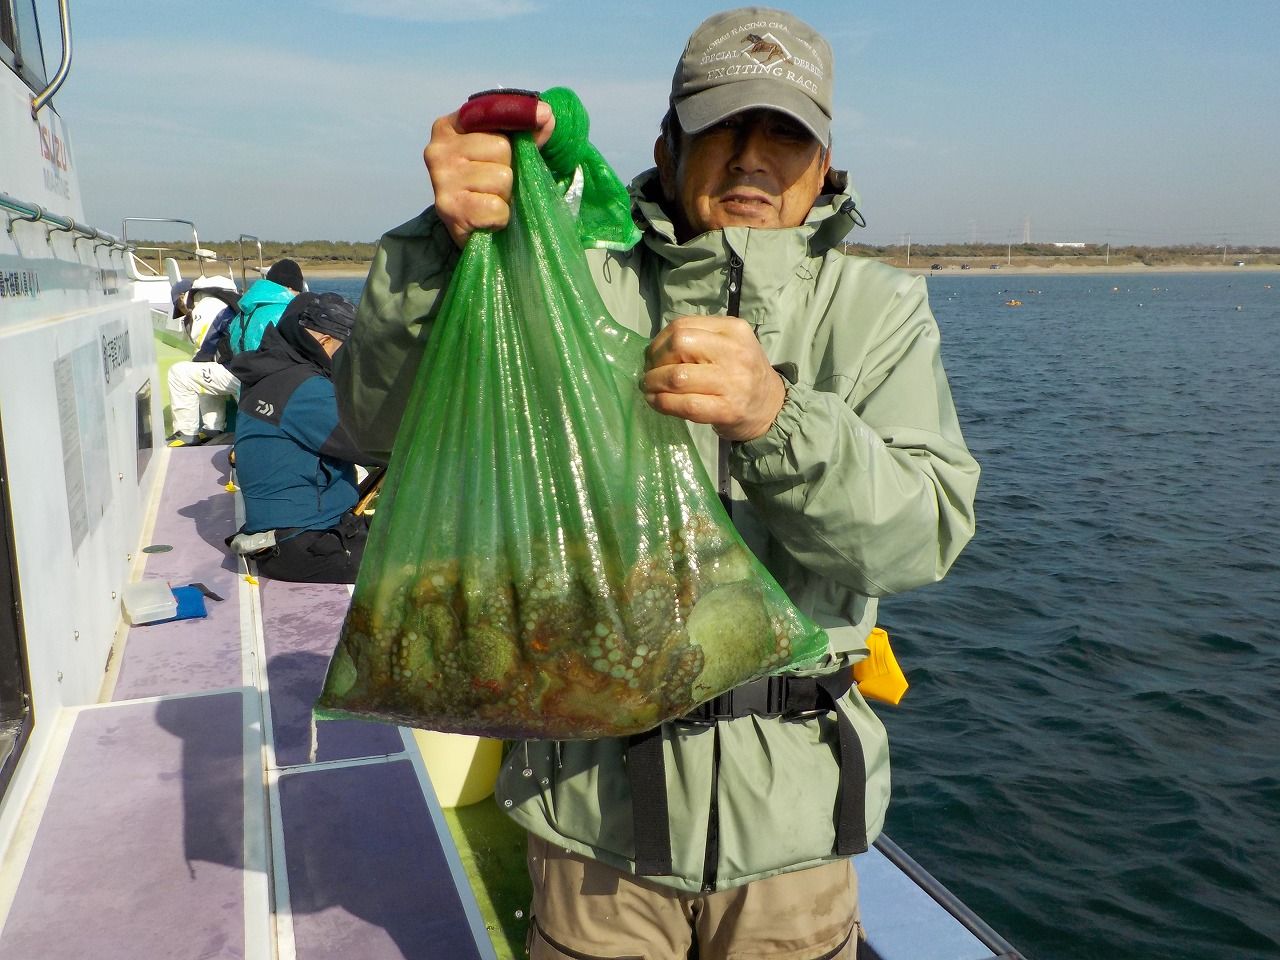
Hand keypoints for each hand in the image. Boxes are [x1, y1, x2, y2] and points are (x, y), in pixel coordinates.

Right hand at [423, 100, 555, 248]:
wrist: (467, 230)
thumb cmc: (487, 184)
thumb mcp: (505, 152)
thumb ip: (525, 131)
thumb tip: (546, 114)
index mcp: (450, 126)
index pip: (491, 111)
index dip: (519, 118)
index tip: (542, 118)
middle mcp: (438, 149)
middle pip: (501, 147)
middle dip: (509, 169)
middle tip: (494, 184)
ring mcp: (441, 179)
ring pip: (501, 178)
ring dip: (505, 195)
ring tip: (490, 200)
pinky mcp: (449, 208)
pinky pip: (496, 207)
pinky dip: (500, 217)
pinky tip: (486, 218)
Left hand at [642, 315, 786, 441]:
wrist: (772, 406)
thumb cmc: (743, 373)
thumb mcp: (729, 345)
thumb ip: (699, 340)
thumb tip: (653, 351)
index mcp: (733, 329)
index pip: (683, 326)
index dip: (658, 342)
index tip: (652, 356)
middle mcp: (734, 352)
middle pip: (678, 345)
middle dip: (655, 361)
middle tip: (649, 373)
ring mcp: (732, 382)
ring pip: (677, 377)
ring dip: (653, 383)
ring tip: (649, 388)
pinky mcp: (726, 409)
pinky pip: (685, 404)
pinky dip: (663, 403)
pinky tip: (656, 402)